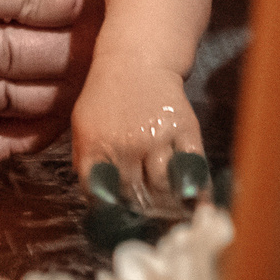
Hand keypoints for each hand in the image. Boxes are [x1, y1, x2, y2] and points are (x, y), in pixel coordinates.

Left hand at [71, 63, 203, 215]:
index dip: (109, 211)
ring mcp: (158, 137)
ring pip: (164, 186)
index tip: (117, 221)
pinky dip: (196, 190)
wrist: (137, 59)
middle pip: (135, 194)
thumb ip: (86, 161)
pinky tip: (197, 203)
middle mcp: (126, 144)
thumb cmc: (106, 96)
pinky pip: (193, 168)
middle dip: (140, 210)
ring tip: (166, 210)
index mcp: (96, 145)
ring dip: (165, 203)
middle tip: (146, 219)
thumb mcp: (83, 124)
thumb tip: (95, 201)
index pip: (100, 193)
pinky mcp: (185, 129)